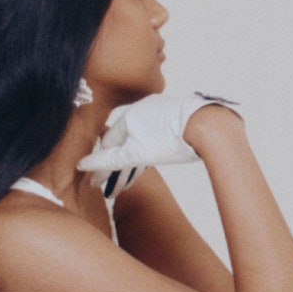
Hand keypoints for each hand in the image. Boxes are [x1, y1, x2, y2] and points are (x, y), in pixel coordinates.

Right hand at [76, 91, 242, 184]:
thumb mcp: (136, 154)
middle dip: (119, 161)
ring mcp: (162, 110)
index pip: (108, 142)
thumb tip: (83, 165)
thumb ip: (110, 160)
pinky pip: (157, 131)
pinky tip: (154, 153)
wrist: (209, 126)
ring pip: (141, 135)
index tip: (97, 180)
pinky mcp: (178, 114)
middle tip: (115, 182)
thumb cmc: (172, 140)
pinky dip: (151, 145)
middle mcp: (143, 108)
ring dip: (135, 154)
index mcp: (129, 116)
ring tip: (133, 173)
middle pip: (124, 139)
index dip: (102, 163)